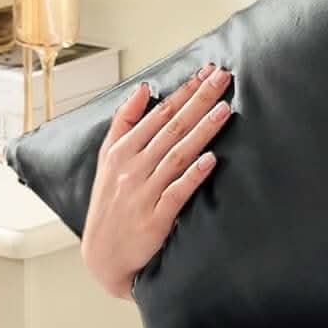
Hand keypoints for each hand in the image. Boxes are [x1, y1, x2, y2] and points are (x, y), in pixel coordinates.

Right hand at [80, 60, 235, 298]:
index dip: (185, 91)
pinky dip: (193, 175)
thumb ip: (125, 123)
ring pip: (177, 155)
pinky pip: (177, 192)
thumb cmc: (110, 204)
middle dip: (198, 100)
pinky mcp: (155, 217)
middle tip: (222, 79)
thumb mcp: (107, 159)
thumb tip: (143, 89)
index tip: (207, 72)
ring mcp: (144, 192)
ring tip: (224, 110)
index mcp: (122, 150)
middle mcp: (132, 167)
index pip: (160, 113)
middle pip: (171, 127)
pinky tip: (210, 160)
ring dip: (201, 131)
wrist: (103, 255)